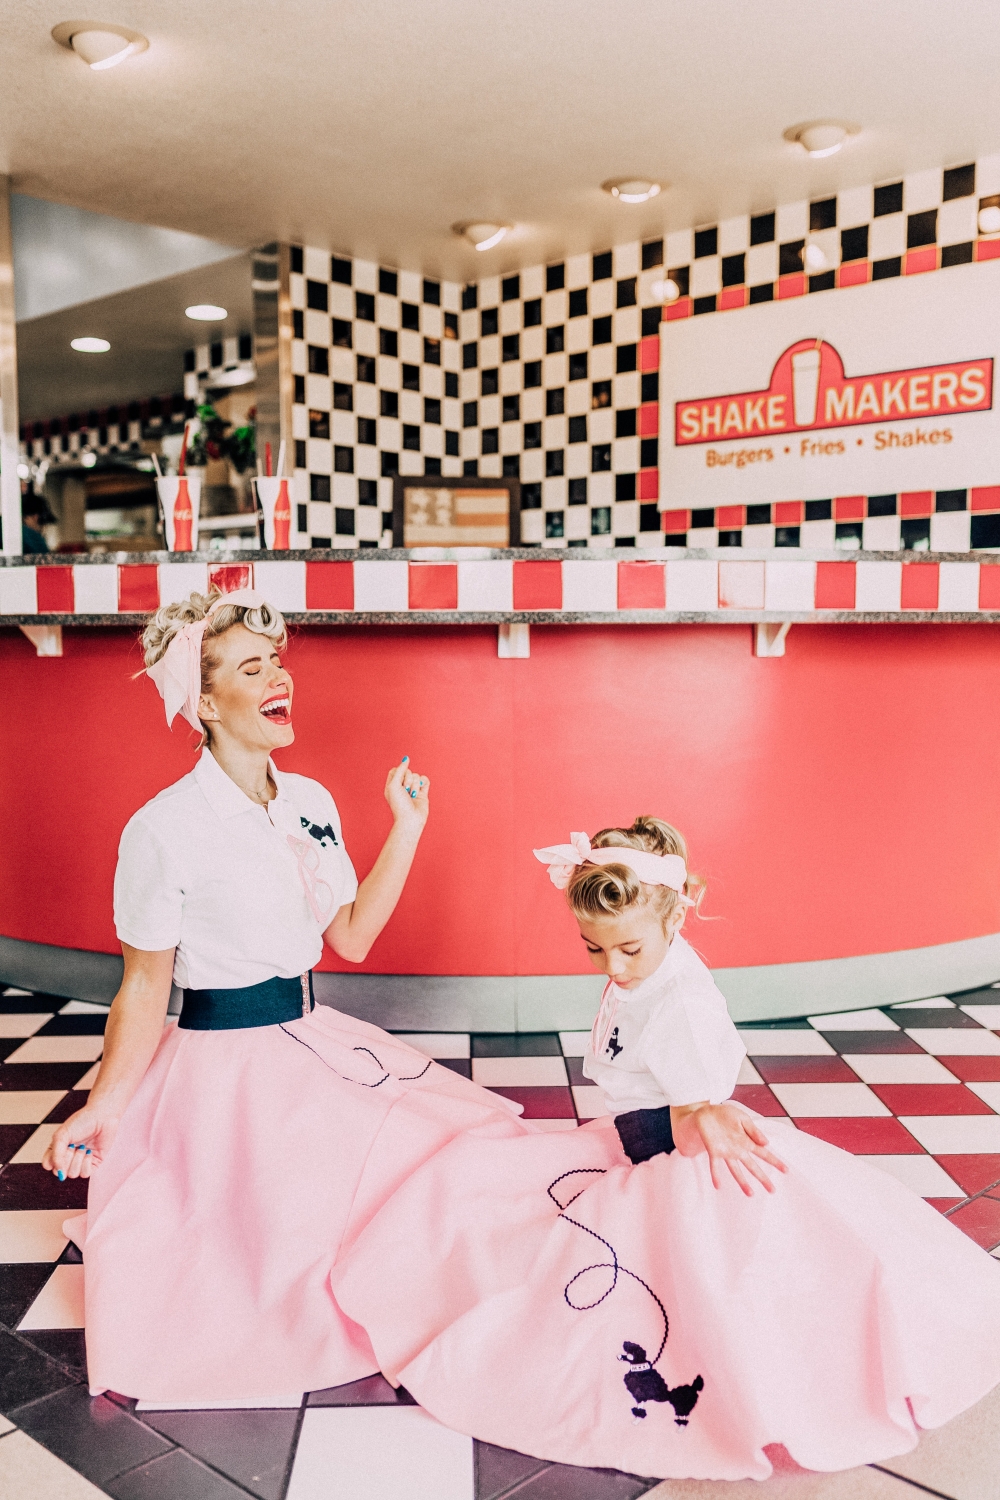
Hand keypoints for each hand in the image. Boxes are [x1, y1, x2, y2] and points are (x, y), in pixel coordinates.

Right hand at [41, 1105, 119, 1180]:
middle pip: (60, 1172)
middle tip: (73, 1146)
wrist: (102, 1117)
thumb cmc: (82, 1122)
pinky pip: (85, 1174)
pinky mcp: (93, 1163)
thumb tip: (59, 1172)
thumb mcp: (62, 1135)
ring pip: (72, 1174)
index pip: (48, 1165)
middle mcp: (68, 1157)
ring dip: (77, 1160)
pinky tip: (89, 1152)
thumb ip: (56, 1155)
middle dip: (67, 1158)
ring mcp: (80, 1161)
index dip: (52, 1161)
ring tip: (83, 1147)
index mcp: (58, 1149)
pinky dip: (86, 1164)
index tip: (59, 1150)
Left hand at [384, 756, 429, 832]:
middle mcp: (402, 786)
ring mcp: (413, 789)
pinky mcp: (423, 792)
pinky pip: (425, 780)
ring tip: (412, 796)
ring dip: (415, 785)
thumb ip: (400, 770)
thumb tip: (406, 758)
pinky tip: (420, 791)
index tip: (399, 780)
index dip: (399, 771)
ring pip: (416, 776)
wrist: (410, 819)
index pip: (396, 770)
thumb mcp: (394, 785)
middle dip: (408, 780)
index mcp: (392, 785)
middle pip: (407, 771)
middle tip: (405, 791)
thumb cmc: (399, 804)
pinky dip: (423, 783)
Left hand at [672, 1102, 786, 1196]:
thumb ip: (754, 1130)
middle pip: (752, 1166)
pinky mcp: (714, 1151)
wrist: (707, 1111)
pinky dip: (716, 1175)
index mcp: (747, 1141)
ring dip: (742, 1182)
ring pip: (736, 1170)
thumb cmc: (725, 1114)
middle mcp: (738, 1150)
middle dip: (763, 1178)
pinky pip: (715, 1165)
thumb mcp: (742, 1118)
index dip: (774, 1161)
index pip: (764, 1153)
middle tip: (772, 1190)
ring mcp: (726, 1152)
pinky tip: (718, 1186)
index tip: (786, 1170)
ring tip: (751, 1194)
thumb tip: (767, 1143)